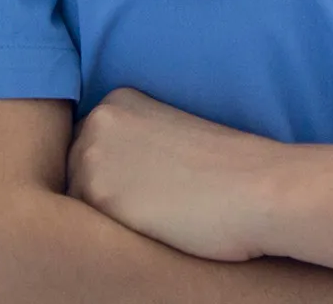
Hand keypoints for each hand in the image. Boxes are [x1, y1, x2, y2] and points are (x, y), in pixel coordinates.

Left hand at [67, 87, 280, 262]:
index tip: (154, 178)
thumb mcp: (171, 135)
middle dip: (105, 191)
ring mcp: (91, 156)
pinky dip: (112, 232)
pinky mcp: (96, 195)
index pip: (88, 147)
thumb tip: (108, 175)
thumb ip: (132, 143)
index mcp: (118, 99)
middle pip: (74, 173)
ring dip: (107, 214)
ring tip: (157, 211)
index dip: (118, 172)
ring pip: (76, 202)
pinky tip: (150, 225)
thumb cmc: (228, 168)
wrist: (258, 187)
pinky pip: (84, 227)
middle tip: (156, 198)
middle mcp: (96, 122)